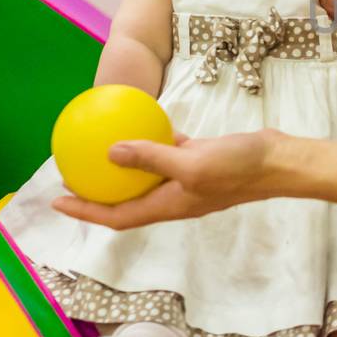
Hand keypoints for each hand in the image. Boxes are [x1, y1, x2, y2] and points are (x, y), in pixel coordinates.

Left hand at [51, 130, 278, 229]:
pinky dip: (152, 140)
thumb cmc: (239, 168)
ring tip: (99, 148)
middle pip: (126, 199)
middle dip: (97, 191)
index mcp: (168, 205)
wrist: (279, 162)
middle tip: (72, 173)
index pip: (117, 215)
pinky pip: (167, 152)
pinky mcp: (201, 159)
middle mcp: (174, 196)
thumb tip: (110, 152)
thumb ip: (151, 157)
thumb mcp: (191, 163)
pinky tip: (142, 120)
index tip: (57, 200)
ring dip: (123, 166)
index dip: (85, 210)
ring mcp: (188, 178)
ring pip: (146, 175)